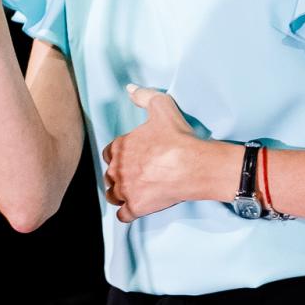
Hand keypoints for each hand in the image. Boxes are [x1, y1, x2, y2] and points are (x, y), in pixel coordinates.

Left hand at [102, 85, 212, 222]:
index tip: (131, 158)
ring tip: (135, 191)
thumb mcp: (161, 106)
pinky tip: (137, 207)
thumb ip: (143, 95)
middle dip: (120, 175)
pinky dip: (128, 212)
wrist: (195, 164)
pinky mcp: (137, 207)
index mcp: (120, 147)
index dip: (119, 156)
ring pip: (113, 196)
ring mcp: (126, 190)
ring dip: (120, 194)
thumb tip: (129, 88)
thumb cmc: (178, 136)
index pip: (109, 153)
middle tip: (136, 174)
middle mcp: (118, 169)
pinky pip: (123, 215)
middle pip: (110, 175)